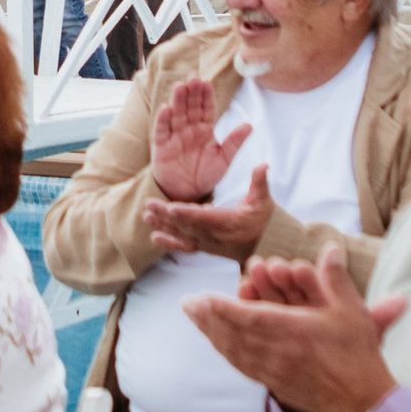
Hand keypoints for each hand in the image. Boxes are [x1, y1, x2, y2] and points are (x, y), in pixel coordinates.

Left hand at [145, 165, 276, 260]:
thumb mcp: (264, 201)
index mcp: (226, 222)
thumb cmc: (264, 222)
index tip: (171, 207)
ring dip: (162, 225)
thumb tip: (263, 165)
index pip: (203, 218)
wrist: (264, 247)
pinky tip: (154, 238)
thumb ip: (260, 183)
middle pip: (186, 224)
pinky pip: (184, 246)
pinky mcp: (203, 247)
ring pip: (181, 234)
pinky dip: (169, 243)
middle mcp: (213, 235)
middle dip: (166, 215)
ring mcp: (207, 243)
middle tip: (149, 205)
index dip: (187, 213)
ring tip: (146, 216)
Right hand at [152, 73, 248, 203]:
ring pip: (176, 114)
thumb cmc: (206, 175)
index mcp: (205, 129)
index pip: (207, 109)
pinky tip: (166, 108)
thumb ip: (234, 142)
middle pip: (191, 107)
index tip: (207, 82)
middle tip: (194, 79)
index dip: (206, 96)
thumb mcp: (224, 159)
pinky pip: (161, 131)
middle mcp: (189, 129)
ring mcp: (175, 136)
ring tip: (180, 87)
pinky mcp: (162, 146)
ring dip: (178, 101)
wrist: (187, 193)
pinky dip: (163, 120)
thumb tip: (249, 125)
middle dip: (192, 93)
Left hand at [184, 251, 408, 411]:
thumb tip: (331, 248)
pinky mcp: (274, 385)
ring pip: (234, 351)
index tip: (200, 297)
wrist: (362, 403)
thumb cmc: (358, 356)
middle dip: (207, 318)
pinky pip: (242, 366)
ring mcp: (273, 372)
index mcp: (293, 332)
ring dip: (211, 333)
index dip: (221, 307)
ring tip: (196, 319)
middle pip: (232, 334)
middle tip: (187, 303)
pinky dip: (226, 351)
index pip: (248, 317)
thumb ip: (337, 278)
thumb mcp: (353, 312)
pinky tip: (219, 343)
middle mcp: (277, 353)